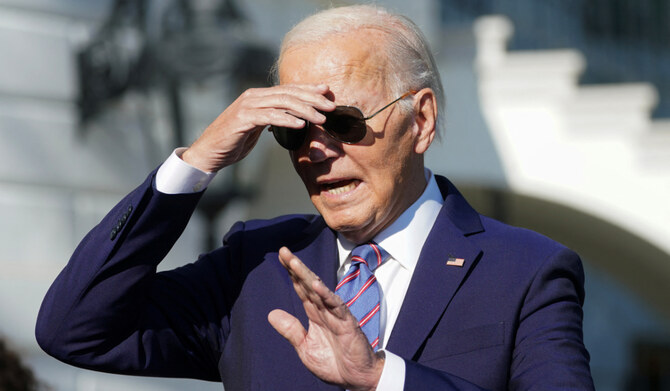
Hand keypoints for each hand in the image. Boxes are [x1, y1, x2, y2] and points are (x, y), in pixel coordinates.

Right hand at [182, 84, 335, 172]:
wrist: (210, 152)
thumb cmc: (234, 140)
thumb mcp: (257, 126)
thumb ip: (272, 118)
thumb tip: (293, 118)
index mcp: (258, 95)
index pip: (288, 89)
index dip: (308, 89)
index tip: (327, 92)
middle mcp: (253, 96)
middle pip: (289, 93)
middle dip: (312, 99)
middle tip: (331, 107)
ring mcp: (247, 106)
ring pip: (282, 103)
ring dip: (305, 110)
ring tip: (321, 119)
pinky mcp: (243, 119)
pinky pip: (270, 117)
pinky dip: (287, 120)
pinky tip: (301, 125)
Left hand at [268, 247, 384, 390]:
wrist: (356, 379)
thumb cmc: (334, 363)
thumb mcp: (305, 348)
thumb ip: (291, 330)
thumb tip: (271, 313)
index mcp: (315, 314)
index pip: (301, 289)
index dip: (292, 273)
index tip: (282, 256)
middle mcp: (325, 310)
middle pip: (308, 284)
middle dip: (296, 268)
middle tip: (284, 251)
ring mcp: (337, 315)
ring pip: (320, 291)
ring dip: (307, 276)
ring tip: (294, 263)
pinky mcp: (348, 324)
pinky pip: (336, 307)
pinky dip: (327, 295)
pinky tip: (316, 285)